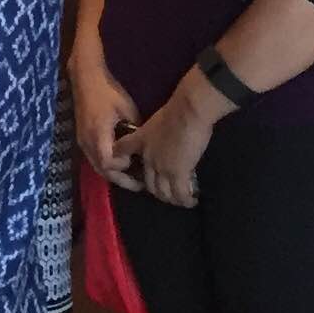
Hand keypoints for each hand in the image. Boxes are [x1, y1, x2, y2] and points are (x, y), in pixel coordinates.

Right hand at [70, 47, 143, 189]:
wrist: (85, 78)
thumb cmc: (107, 91)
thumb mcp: (127, 109)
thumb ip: (134, 130)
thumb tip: (144, 145)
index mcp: (98, 134)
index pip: (109, 162)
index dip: (123, 167)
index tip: (137, 163)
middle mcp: (87, 141)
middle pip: (102, 170)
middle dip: (120, 180)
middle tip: (140, 186)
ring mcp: (82, 140)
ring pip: (97, 166)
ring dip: (113, 174)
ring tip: (131, 179)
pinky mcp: (82, 137)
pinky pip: (94, 158)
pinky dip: (106, 165)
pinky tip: (119, 164)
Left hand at [135, 70, 229, 208]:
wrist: (187, 111)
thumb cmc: (175, 111)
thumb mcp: (157, 121)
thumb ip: (156, 133)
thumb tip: (165, 137)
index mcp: (140, 141)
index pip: (122, 152)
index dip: (122, 162)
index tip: (132, 168)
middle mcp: (148, 157)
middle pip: (147, 182)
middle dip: (157, 191)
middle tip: (168, 193)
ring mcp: (162, 167)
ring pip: (163, 192)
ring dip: (171, 198)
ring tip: (181, 199)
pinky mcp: (178, 172)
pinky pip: (180, 193)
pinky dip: (186, 200)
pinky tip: (192, 201)